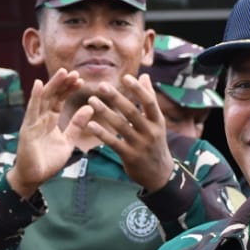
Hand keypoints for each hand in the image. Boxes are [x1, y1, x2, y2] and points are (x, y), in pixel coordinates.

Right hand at [7, 68, 91, 197]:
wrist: (34, 178)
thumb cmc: (48, 161)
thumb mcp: (68, 141)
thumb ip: (76, 125)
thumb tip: (89, 107)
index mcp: (50, 120)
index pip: (59, 100)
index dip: (68, 89)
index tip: (80, 80)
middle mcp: (41, 118)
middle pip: (52, 96)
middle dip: (62, 84)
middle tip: (74, 73)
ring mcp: (33, 122)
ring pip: (43, 99)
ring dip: (52, 85)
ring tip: (62, 73)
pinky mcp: (27, 129)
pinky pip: (31, 111)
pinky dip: (34, 97)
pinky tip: (38, 84)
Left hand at [86, 74, 173, 190]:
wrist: (159, 174)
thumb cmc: (155, 143)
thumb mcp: (157, 122)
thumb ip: (150, 99)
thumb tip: (145, 75)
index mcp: (157, 121)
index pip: (149, 102)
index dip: (138, 89)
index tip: (126, 77)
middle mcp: (150, 132)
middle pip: (132, 112)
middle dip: (116, 98)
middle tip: (101, 85)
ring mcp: (140, 145)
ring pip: (120, 126)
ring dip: (105, 112)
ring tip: (91, 100)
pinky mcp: (129, 156)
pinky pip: (114, 143)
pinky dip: (102, 133)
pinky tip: (90, 125)